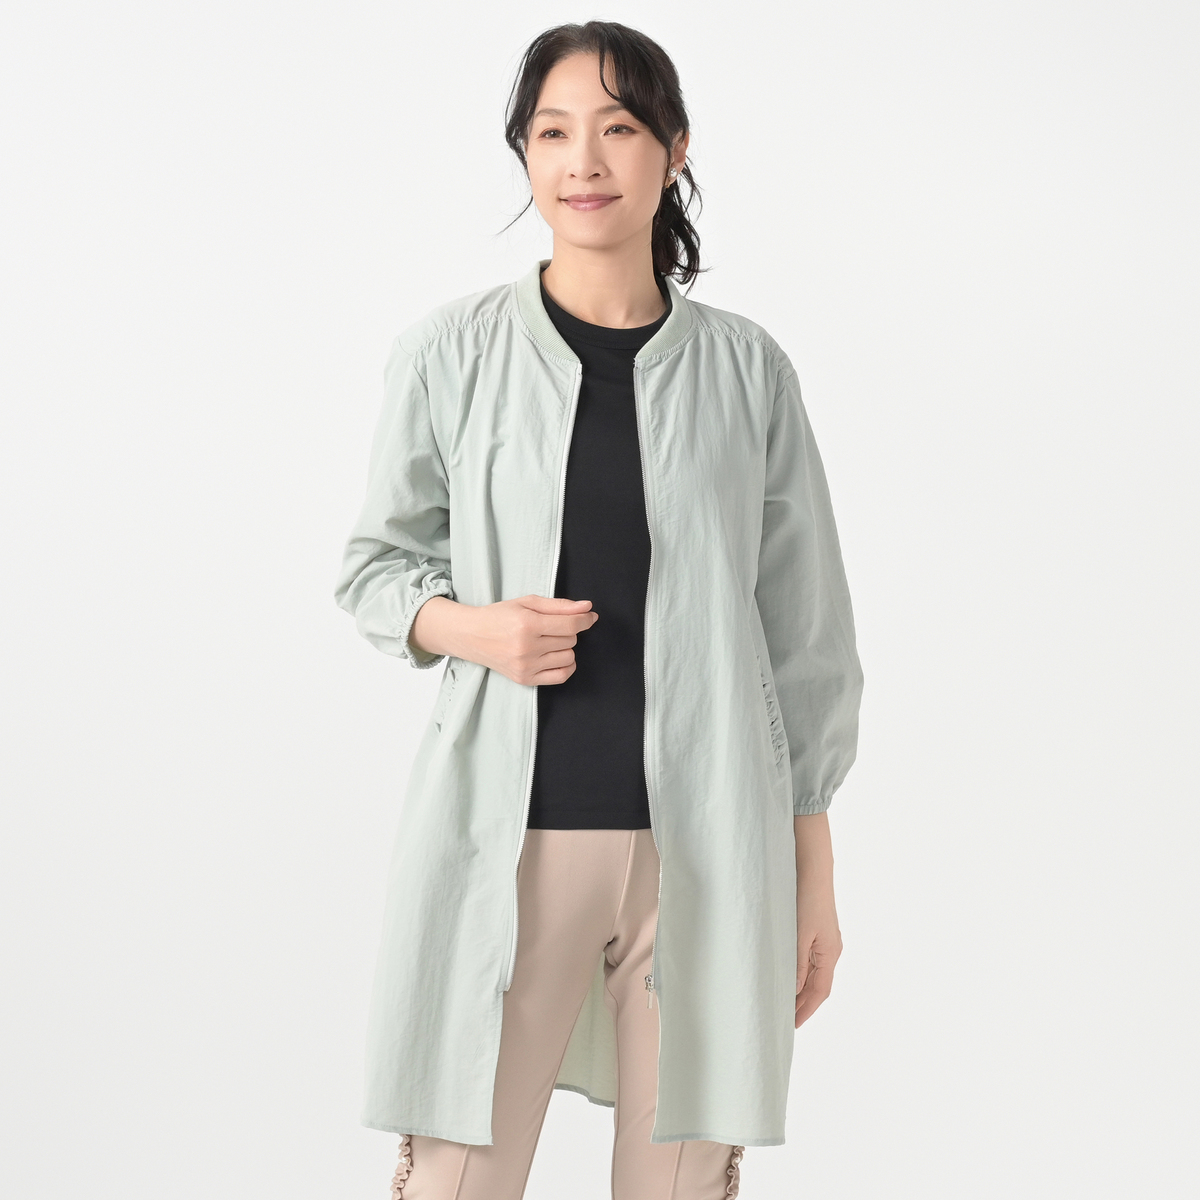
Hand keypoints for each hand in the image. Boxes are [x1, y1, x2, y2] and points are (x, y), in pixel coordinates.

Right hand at [410, 594, 597, 685]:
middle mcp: (526, 647)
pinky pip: (561, 676)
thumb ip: (559, 605)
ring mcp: (525, 666)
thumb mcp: (527, 602)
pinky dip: (566, 666)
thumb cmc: (499, 616)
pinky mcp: (524, 679)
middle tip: (550, 626)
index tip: (590, 616)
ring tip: (548, 641)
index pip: (570, 625)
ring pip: (569, 657)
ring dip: (564, 647)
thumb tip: (587, 608)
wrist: (471, 635)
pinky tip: (556, 656)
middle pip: (570, 640)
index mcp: (527, 624)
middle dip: (567, 631)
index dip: (585, 619)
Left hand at [794, 812, 841, 1027]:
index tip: (792, 1026)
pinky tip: (783, 974)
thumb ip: (795, 962)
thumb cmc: (808, 898)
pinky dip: (796, 972)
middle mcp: (829, 950)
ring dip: (798, 989)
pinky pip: (806, 960)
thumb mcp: (800, 933)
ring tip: (780, 1002)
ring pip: (810, 973)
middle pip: (816, 985)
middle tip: (782, 1019)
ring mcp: (822, 941)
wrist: (812, 867)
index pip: (819, 992)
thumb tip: (793, 990)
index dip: (806, 1010)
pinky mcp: (813, 931)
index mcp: (830, 953)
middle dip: (801, 1003)